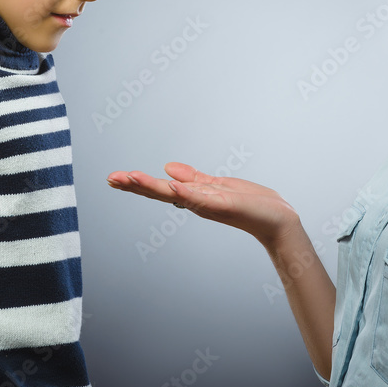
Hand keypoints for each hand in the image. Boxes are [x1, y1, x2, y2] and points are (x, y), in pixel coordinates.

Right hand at [107, 162, 299, 247]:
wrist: (276, 219)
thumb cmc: (250, 203)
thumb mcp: (217, 185)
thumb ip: (193, 178)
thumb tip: (168, 168)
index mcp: (194, 195)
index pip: (159, 187)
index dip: (137, 183)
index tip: (114, 177)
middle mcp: (196, 201)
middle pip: (159, 192)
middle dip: (135, 185)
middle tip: (111, 178)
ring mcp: (207, 204)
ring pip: (174, 194)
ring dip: (152, 186)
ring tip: (130, 178)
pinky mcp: (222, 205)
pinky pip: (200, 198)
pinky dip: (185, 192)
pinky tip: (170, 186)